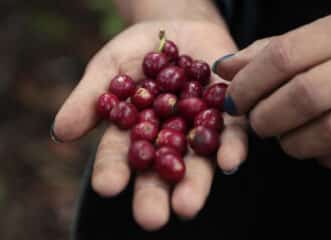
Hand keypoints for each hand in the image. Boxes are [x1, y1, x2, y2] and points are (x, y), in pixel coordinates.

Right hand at [52, 20, 247, 229]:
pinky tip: (227, 162)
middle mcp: (167, 139)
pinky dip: (230, 148)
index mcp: (134, 133)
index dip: (113, 170)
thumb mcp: (109, 67)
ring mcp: (198, 130)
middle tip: (152, 218)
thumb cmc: (137, 51)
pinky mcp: (228, 116)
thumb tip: (61, 132)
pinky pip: (232, 135)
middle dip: (156, 194)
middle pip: (160, 170)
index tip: (107, 187)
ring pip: (197, 161)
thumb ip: (90, 98)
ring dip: (194, 183)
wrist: (179, 28)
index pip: (120, 156)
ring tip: (187, 204)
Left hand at [214, 7, 330, 174]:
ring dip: (294, 143)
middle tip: (257, 123)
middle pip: (306, 96)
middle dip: (267, 117)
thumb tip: (223, 69)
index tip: (233, 101)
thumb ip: (268, 52)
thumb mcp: (317, 36)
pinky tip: (317, 145)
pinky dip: (326, 159)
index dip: (249, 84)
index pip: (285, 56)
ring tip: (286, 135)